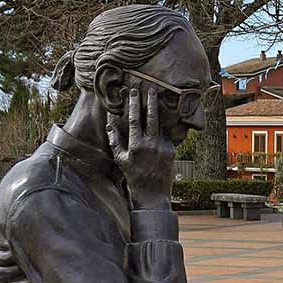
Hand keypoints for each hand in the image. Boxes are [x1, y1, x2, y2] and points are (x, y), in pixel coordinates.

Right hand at [106, 78, 175, 206]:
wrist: (153, 194)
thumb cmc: (133, 177)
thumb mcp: (120, 160)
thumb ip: (115, 140)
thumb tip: (110, 123)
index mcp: (136, 145)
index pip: (135, 119)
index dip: (134, 104)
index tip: (134, 92)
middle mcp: (151, 144)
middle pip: (152, 116)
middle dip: (151, 101)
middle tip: (152, 87)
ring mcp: (164, 147)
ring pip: (161, 124)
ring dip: (159, 111)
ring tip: (158, 98)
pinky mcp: (172, 150)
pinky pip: (166, 136)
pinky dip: (162, 131)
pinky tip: (160, 126)